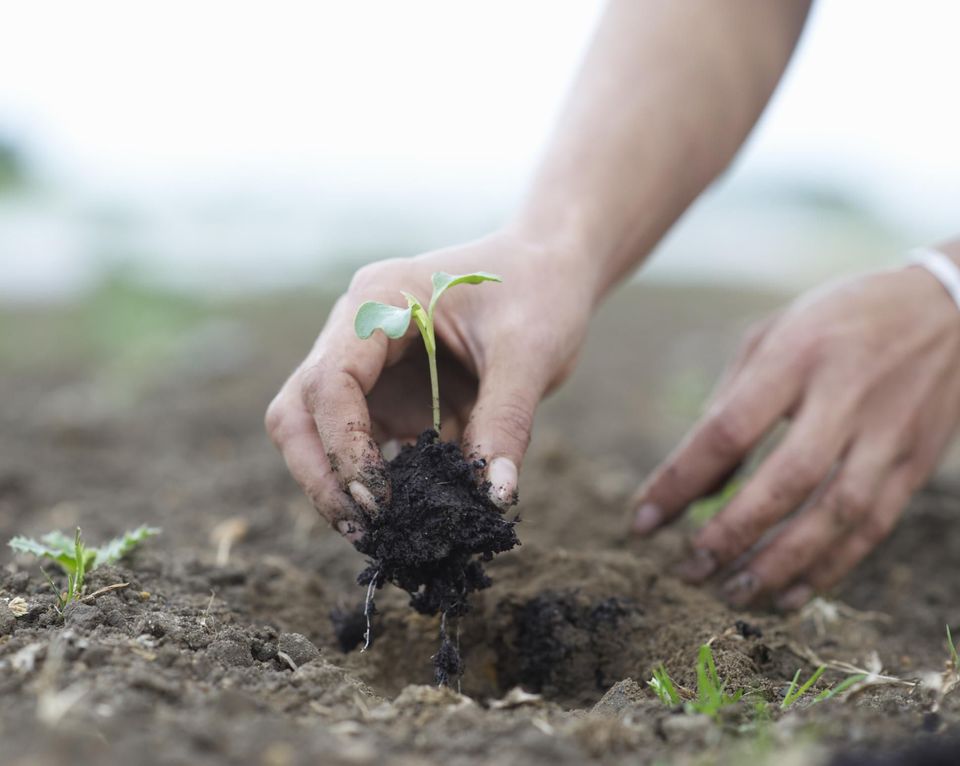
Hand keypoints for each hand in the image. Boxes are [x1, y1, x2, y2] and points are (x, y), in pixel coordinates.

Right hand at [266, 230, 594, 539]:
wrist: (549, 265)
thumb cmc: (539, 289)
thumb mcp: (530, 352)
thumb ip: (507, 421)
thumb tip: (493, 498)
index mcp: (379, 300)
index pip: (329, 381)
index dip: (343, 448)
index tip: (379, 502)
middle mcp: (357, 329)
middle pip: (300, 409)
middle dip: (321, 475)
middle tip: (365, 531)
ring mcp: (369, 362)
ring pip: (319, 430)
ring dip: (342, 483)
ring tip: (386, 534)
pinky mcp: (390, 389)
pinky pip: (367, 439)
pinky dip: (380, 477)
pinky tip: (412, 512)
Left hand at [631, 265, 959, 608]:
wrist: (951, 307)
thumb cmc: (838, 320)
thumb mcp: (772, 336)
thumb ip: (728, 405)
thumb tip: (696, 486)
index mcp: (796, 356)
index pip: (729, 430)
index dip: (681, 481)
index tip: (643, 522)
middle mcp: (846, 396)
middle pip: (786, 480)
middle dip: (732, 534)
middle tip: (688, 571)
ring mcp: (888, 434)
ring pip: (836, 515)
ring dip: (780, 564)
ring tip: (732, 595)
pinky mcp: (916, 463)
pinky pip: (873, 527)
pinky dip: (830, 568)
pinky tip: (788, 595)